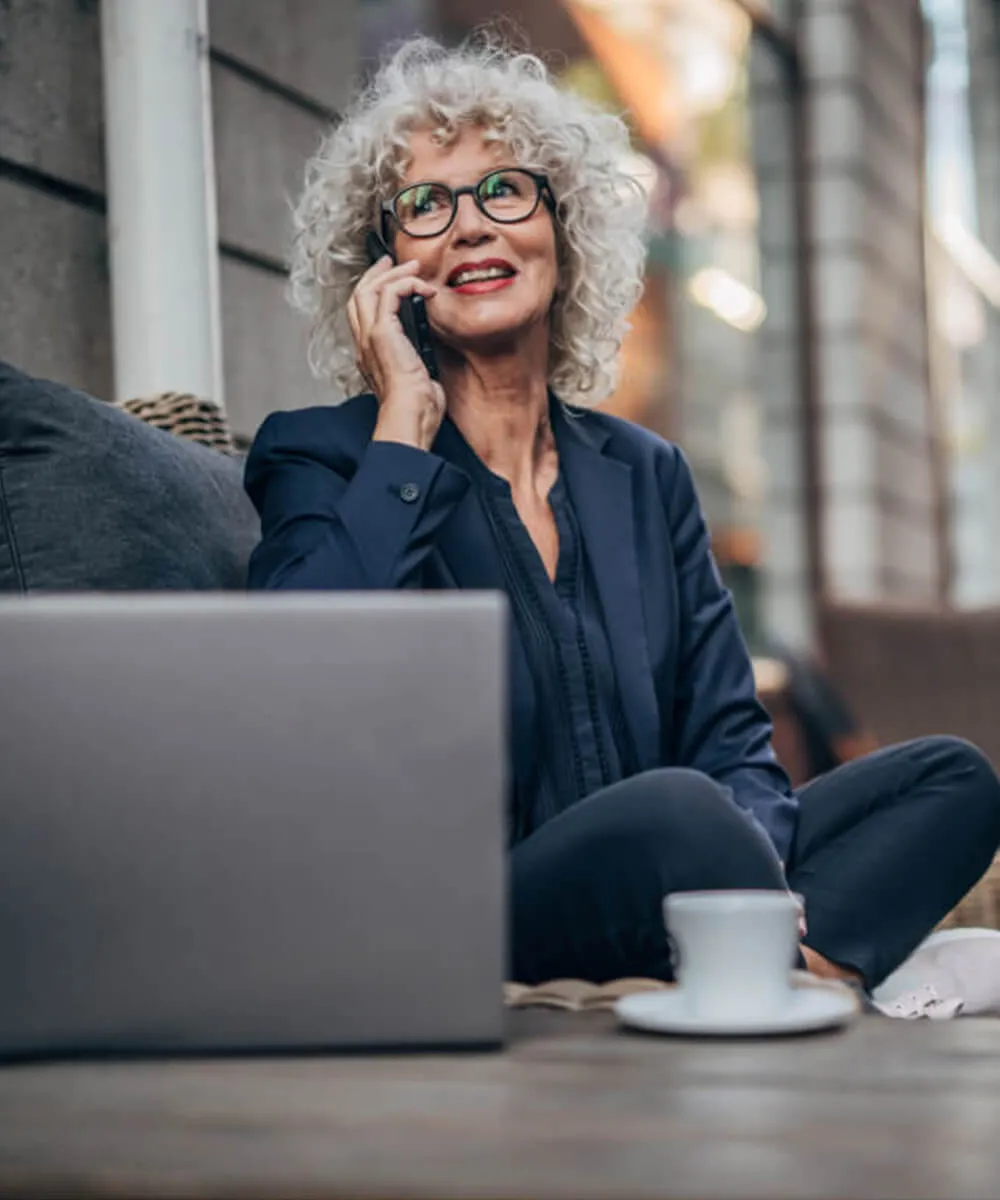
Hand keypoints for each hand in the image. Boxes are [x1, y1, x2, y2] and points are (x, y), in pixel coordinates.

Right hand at [347, 254, 444, 450]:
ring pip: (369, 289)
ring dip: (393, 273)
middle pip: (359, 294)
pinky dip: (407, 284)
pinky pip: (389, 292)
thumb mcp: (418, 379)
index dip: (374, 291)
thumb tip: (429, 356)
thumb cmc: (416, 409)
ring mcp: (370, 337)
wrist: (409, 417)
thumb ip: (418, 363)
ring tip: (414, 268)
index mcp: (370, 354)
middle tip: (395, 262)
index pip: (362, 313)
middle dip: (377, 273)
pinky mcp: (382, 332)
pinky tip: (424, 288)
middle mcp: (364, 343)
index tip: (392, 279)